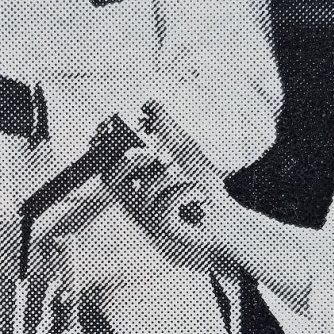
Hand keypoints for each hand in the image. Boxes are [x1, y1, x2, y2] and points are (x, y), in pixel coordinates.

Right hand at [101, 102, 238, 273]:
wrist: (227, 224)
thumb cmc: (204, 192)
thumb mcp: (186, 153)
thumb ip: (167, 129)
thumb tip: (149, 103)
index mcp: (137, 186)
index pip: (108, 168)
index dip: (106, 150)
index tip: (114, 131)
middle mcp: (135, 204)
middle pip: (112, 179)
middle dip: (132, 160)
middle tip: (153, 153)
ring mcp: (147, 219)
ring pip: (146, 188)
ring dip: (173, 176)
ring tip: (191, 179)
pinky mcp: (163, 230)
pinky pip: (166, 203)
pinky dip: (187, 191)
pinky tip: (198, 196)